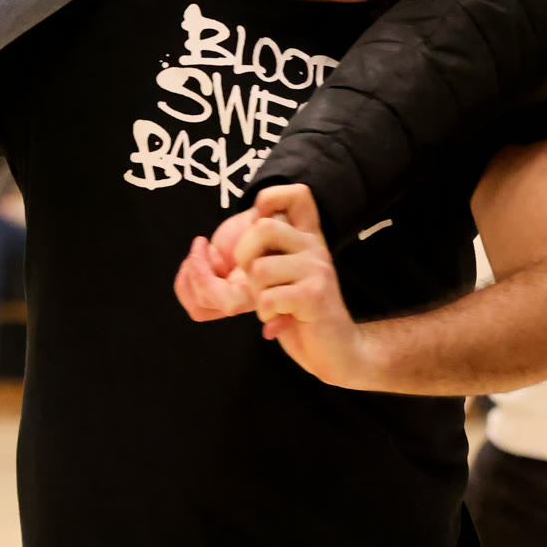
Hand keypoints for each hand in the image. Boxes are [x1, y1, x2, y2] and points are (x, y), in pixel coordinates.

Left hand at [173, 185, 377, 388]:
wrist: (338, 351)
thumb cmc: (301, 315)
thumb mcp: (279, 276)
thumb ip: (261, 254)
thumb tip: (208, 248)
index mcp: (305, 238)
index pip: (297, 195)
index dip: (273, 196)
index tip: (258, 215)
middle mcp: (314, 246)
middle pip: (262, 227)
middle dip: (244, 257)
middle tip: (256, 282)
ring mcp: (317, 268)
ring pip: (259, 269)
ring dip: (256, 295)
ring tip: (274, 305)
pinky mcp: (315, 294)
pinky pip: (267, 298)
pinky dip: (266, 315)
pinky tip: (281, 319)